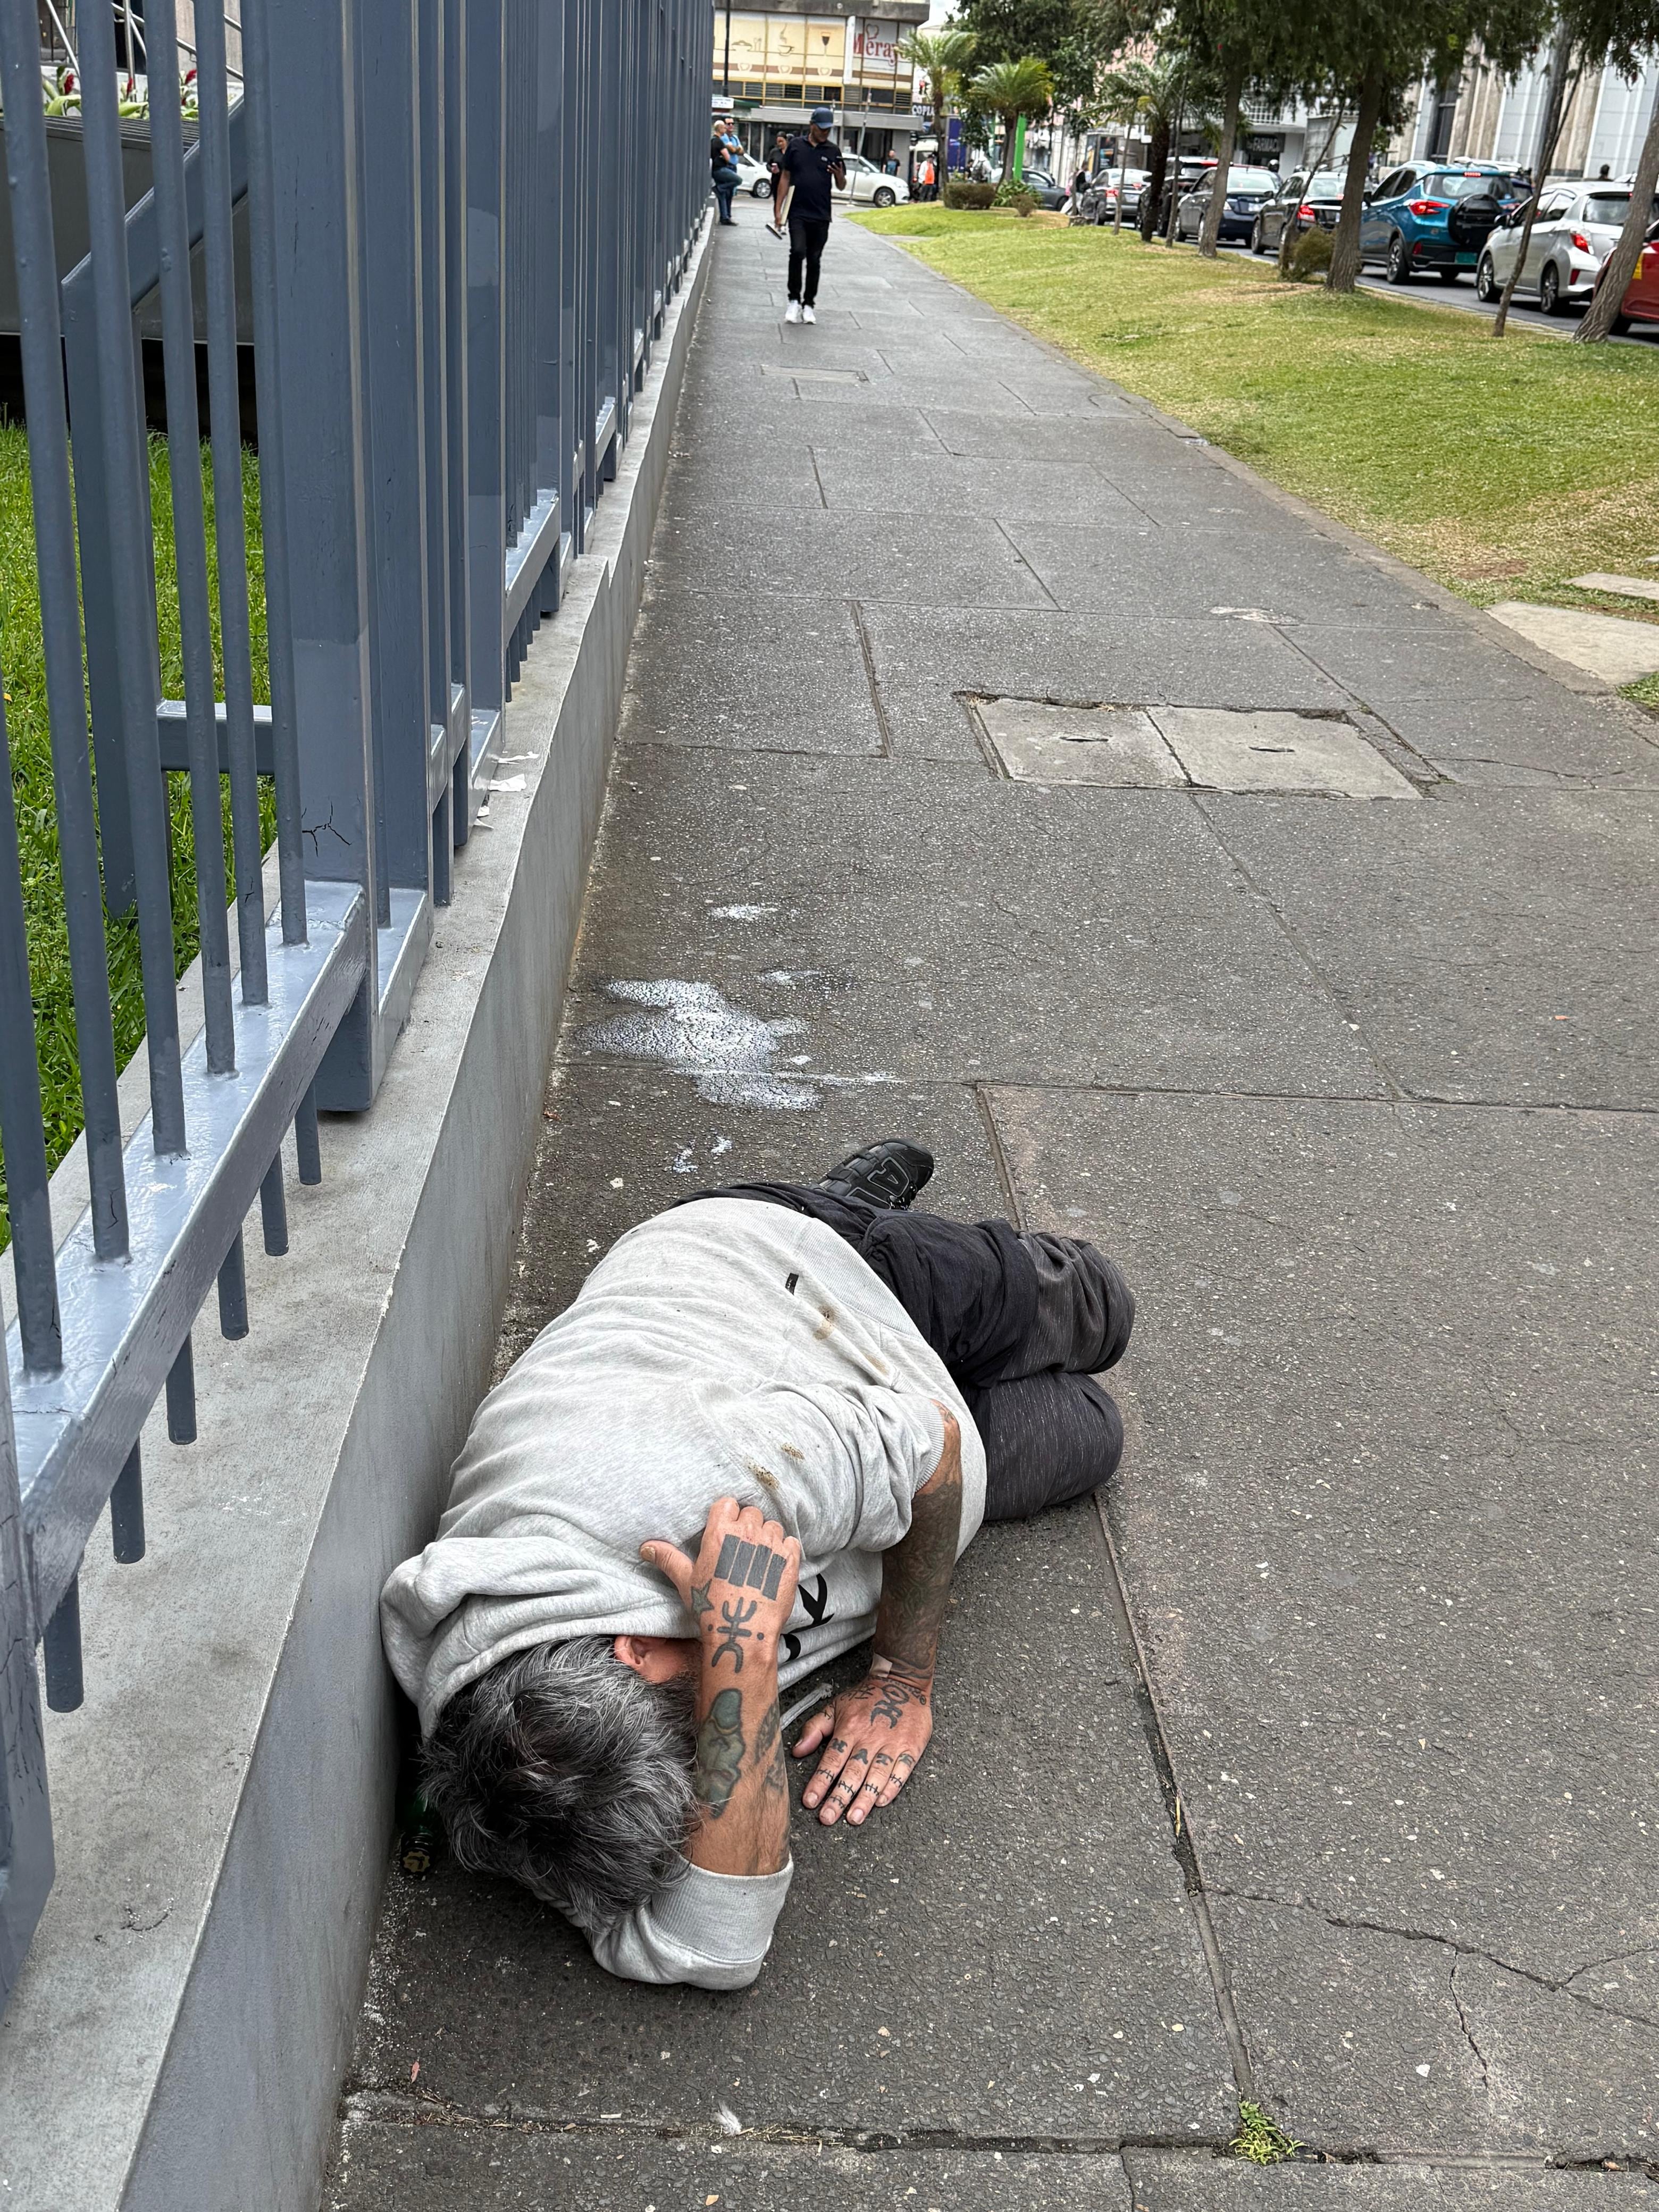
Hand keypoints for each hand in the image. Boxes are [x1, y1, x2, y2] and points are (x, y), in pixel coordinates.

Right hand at [641, 1498, 800, 1676]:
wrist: (742, 1631)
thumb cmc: (711, 1606)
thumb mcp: (686, 1580)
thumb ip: (668, 1558)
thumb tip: (645, 1547)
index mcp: (720, 1532)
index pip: (727, 1503)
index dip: (727, 1515)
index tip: (726, 1530)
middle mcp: (747, 1532)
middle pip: (751, 1512)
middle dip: (747, 1525)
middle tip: (741, 1548)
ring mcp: (771, 1544)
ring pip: (772, 1525)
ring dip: (766, 1536)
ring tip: (758, 1558)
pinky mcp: (790, 1558)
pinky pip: (790, 1541)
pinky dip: (784, 1550)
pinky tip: (774, 1566)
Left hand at [792, 1667, 932, 1826]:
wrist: (902, 1680)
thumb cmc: (867, 1697)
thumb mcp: (836, 1706)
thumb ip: (815, 1728)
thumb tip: (797, 1751)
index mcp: (849, 1728)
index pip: (831, 1760)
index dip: (820, 1782)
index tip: (810, 1801)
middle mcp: (869, 1738)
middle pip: (852, 1771)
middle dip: (839, 1797)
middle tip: (827, 1818)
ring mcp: (892, 1743)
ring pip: (876, 1774)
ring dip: (865, 1798)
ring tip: (853, 1818)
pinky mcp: (911, 1747)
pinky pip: (902, 1770)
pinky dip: (892, 1786)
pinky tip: (882, 1801)